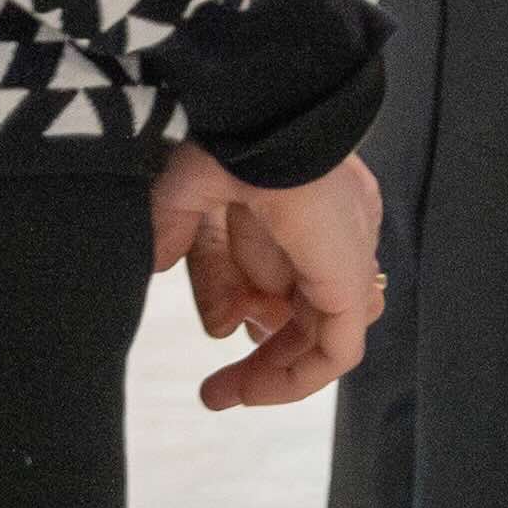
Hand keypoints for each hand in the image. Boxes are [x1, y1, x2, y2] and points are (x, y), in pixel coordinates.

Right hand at [148, 145, 386, 411]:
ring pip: (314, 330)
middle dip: (262, 352)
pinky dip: (297, 378)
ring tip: (223, 394)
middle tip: (216, 392)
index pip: (277, 263)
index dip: (239, 303)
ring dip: (271, 370)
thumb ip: (183, 232)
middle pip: (300, 305)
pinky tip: (251, 392)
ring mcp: (346, 252)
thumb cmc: (228, 134)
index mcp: (306, 194)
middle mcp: (333, 225)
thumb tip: (159, 267)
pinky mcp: (348, 279)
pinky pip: (338, 349)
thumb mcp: (193, 191)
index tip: (214, 332)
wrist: (263, 113)